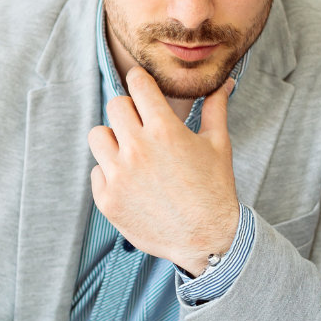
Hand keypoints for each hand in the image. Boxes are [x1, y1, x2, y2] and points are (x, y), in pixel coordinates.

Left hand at [88, 67, 239, 275]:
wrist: (206, 239)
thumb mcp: (218, 145)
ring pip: (98, 136)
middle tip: (141, 126)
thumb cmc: (214, 190)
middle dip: (129, 111)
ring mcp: (119, 175)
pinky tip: (132, 183)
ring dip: (113, 140)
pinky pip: (97, 171)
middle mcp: (137, 149)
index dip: (140, 81)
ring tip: (131, 154)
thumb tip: (223, 83)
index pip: (138, 83)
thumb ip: (215, 109)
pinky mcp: (108, 199)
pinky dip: (110, 174)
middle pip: (115, 106)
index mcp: (164, 130)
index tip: (142, 86)